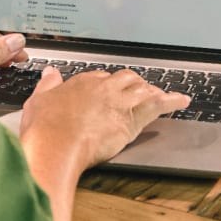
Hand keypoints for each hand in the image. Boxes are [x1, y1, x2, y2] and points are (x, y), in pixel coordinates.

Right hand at [16, 67, 191, 173]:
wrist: (56, 145)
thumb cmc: (45, 130)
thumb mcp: (38, 101)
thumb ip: (47, 86)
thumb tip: (50, 74)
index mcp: (82, 82)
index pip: (102, 78)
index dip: (108, 85)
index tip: (110, 92)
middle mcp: (104, 88)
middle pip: (126, 79)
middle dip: (133, 85)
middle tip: (137, 92)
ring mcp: (120, 101)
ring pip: (143, 89)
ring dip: (151, 92)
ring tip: (158, 96)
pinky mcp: (133, 118)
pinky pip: (159, 104)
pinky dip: (173, 101)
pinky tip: (182, 101)